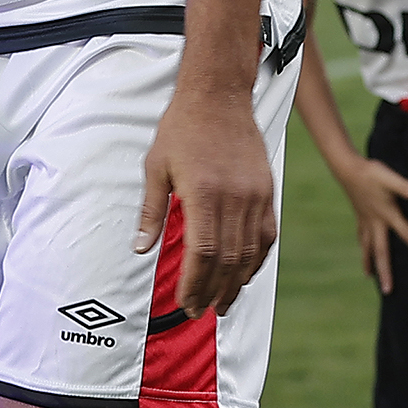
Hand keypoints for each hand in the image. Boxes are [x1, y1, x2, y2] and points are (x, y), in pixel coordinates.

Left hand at [139, 82, 277, 318]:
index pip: (203, 253)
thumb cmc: (182, 128)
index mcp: (204, 193)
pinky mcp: (266, 191)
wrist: (219, 96)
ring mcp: (255, 196)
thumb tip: (141, 249)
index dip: (195, 284)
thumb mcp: (156, 167)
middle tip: (200, 311)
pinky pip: (266, 235)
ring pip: (250, 252)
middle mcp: (235, 198)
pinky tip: (245, 275)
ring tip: (222, 303)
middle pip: (228, 260)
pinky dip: (256, 260)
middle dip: (213, 291)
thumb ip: (151, 212)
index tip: (186, 302)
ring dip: (236, 283)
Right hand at [327, 151, 407, 294]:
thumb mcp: (389, 177)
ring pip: (368, 247)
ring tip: (369, 277)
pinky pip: (362, 237)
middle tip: (388, 291)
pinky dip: (363, 247)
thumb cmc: (370, 172)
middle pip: (381, 252)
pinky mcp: (360, 216)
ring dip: (369, 263)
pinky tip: (364, 250)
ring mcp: (365, 221)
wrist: (347, 168)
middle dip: (385, 272)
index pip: (407, 234)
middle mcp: (375, 223)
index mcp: (387, 215)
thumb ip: (403, 186)